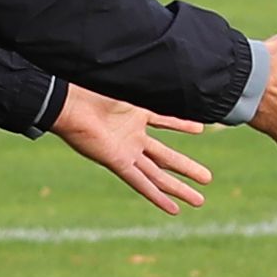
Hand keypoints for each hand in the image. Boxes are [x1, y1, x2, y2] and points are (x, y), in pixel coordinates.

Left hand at [52, 85, 214, 213]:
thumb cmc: (91, 89)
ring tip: (200, 201)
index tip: (199, 129)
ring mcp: (126, 151)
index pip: (165, 120)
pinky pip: (140, 182)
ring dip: (179, 188)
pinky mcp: (117, 162)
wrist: (68, 102)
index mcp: (135, 114)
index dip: (182, 124)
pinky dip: (157, 196)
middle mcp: (132, 137)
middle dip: (187, 170)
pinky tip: (173, 209)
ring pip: (158, 175)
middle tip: (208, 179)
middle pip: (166, 158)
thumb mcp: (128, 86)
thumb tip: (169, 67)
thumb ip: (149, 86)